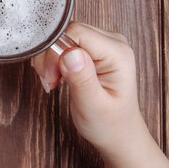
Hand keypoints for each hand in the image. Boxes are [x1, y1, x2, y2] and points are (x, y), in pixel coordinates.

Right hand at [32, 22, 144, 153]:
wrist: (117, 134)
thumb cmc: (109, 123)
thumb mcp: (93, 105)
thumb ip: (82, 79)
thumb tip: (70, 53)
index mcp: (118, 53)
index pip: (76, 33)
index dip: (56, 51)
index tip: (51, 76)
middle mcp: (113, 42)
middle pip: (67, 33)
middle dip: (51, 56)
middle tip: (50, 81)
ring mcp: (103, 43)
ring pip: (63, 37)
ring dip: (50, 59)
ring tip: (53, 81)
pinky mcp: (92, 48)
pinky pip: (64, 43)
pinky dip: (54, 59)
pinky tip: (57, 76)